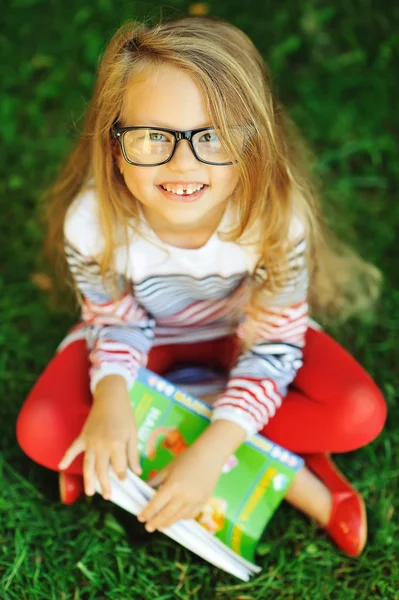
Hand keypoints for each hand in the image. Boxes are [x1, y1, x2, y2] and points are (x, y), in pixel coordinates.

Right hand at [58, 375, 140, 498]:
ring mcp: (90, 441)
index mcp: (116, 444)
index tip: (126, 482)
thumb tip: (137, 472)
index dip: (123, 476)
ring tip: (90, 492)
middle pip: (102, 470)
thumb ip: (133, 454)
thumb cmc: (125, 415)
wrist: (111, 397)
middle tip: (108, 497)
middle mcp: (101, 445)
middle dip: (105, 485)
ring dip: (88, 480)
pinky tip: (61, 466)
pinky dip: (66, 457)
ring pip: (88, 465)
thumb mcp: (133, 433)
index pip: (119, 467)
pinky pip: (73, 448)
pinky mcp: (82, 436)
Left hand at [137, 444, 224, 531]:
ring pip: (178, 518)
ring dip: (167, 523)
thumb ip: (154, 481)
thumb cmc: (186, 459)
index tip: (140, 518)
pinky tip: (175, 517)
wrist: (209, 456)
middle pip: (166, 515)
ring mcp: (194, 501)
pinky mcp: (203, 502)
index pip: (156, 505)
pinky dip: (181, 518)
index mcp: (172, 486)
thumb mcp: (167, 469)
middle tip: (148, 527)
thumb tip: (142, 489)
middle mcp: (183, 496)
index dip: (146, 513)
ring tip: (160, 526)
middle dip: (155, 522)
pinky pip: (190, 515)